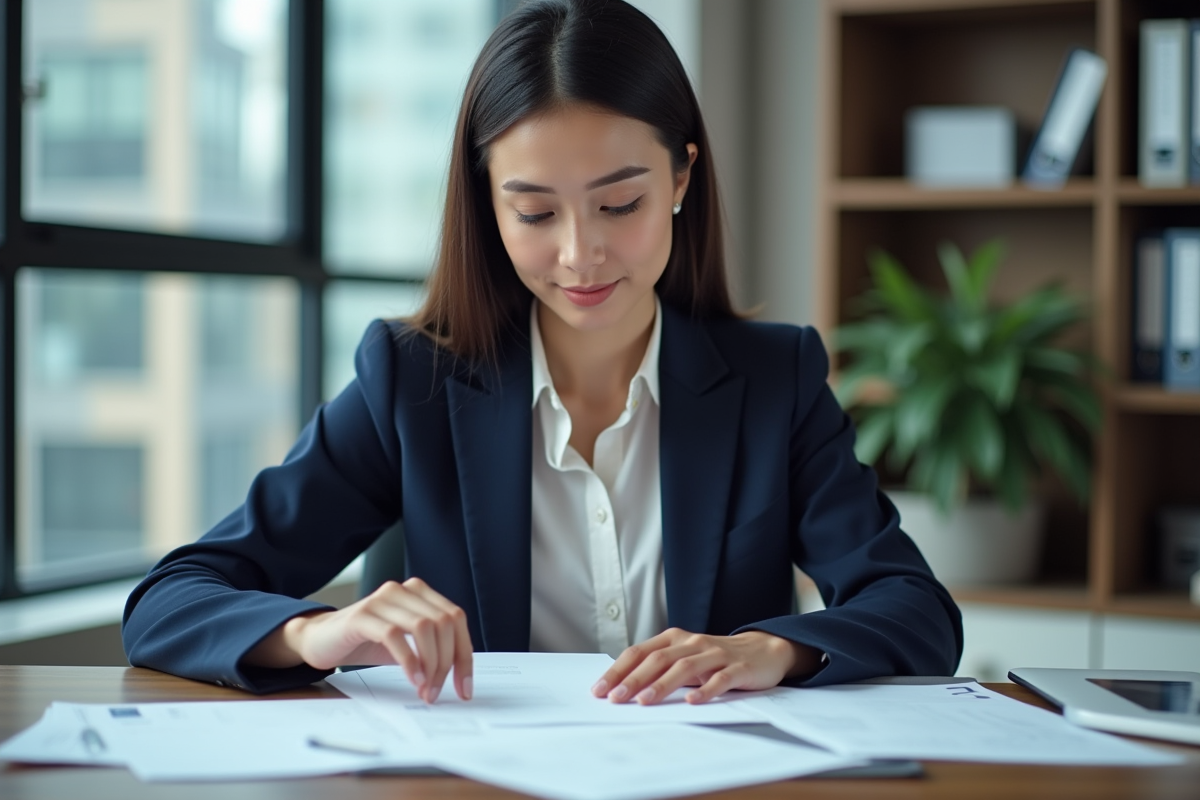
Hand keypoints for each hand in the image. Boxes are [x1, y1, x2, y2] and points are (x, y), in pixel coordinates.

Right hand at [248, 578, 472, 703]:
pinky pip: (396, 636)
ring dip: (431, 665)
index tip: (464, 688)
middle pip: (444, 623)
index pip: (456, 619)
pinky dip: (410, 662)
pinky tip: (413, 681)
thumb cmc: (366, 642)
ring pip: (425, 627)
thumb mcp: (406, 644)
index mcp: (419, 593)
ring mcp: (383, 599)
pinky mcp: (362, 615)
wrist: (319, 639)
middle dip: (448, 663)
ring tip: (425, 690)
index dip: (464, 655)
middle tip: (439, 692)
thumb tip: (460, 675)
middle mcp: (403, 590)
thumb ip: (431, 649)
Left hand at [590, 629, 822, 704]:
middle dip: (633, 679)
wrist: (763, 650)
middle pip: (658, 659)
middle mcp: (692, 643)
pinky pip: (719, 679)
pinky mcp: (738, 668)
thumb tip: (623, 688)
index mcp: (675, 639)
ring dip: (662, 685)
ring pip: (684, 667)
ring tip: (644, 701)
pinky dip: (704, 690)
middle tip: (615, 698)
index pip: (640, 652)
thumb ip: (660, 669)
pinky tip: (691, 701)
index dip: (618, 670)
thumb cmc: (716, 659)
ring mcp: (715, 654)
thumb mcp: (685, 659)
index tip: (599, 690)